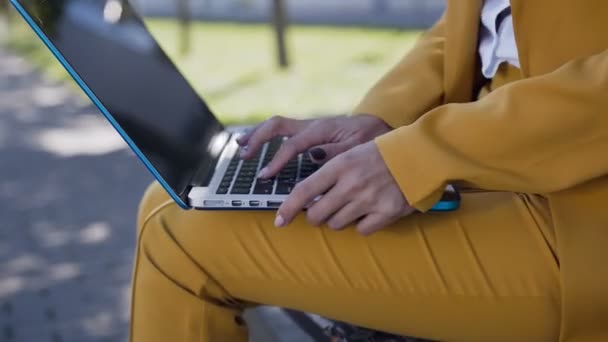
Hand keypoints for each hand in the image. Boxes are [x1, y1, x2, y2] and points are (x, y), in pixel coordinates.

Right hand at [237, 114, 390, 177]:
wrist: (380, 127)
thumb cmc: (371, 139)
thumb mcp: (359, 147)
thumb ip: (337, 151)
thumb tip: (312, 156)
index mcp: (322, 129)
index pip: (293, 145)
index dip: (277, 161)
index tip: (265, 176)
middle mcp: (312, 125)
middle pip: (277, 126)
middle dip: (258, 139)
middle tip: (244, 155)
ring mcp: (309, 128)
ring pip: (277, 125)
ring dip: (258, 134)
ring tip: (241, 144)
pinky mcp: (310, 133)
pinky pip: (284, 131)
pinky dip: (268, 137)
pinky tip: (258, 144)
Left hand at [275, 141, 415, 234]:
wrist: (418, 155)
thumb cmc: (380, 154)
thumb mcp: (350, 154)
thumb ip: (328, 173)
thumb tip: (306, 197)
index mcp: (339, 166)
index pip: (304, 191)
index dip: (288, 208)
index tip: (279, 221)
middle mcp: (351, 184)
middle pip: (316, 215)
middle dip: (315, 217)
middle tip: (323, 211)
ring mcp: (368, 200)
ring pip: (337, 225)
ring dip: (339, 219)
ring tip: (352, 206)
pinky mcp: (386, 213)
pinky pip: (362, 230)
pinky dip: (362, 225)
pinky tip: (370, 212)